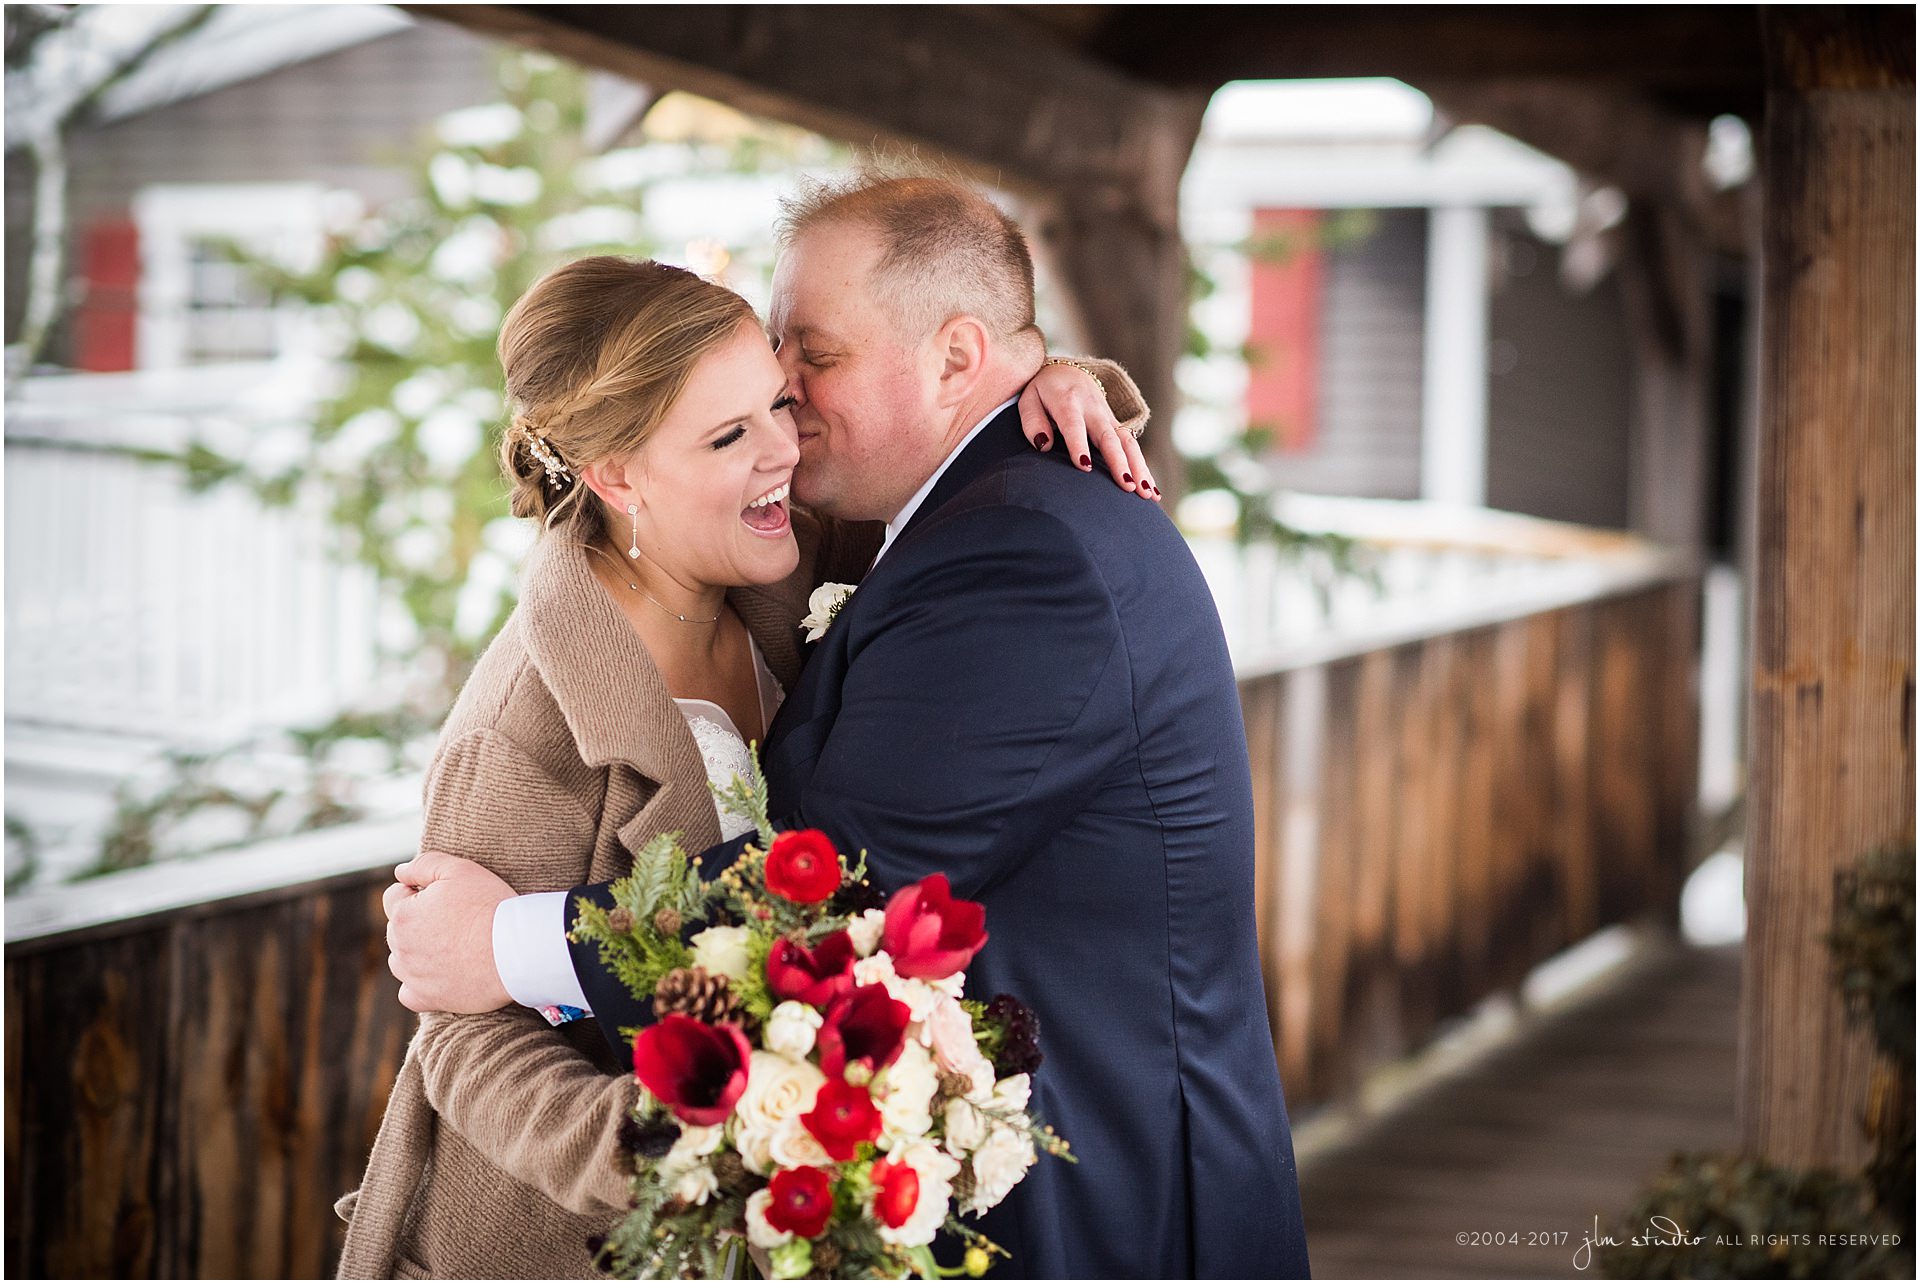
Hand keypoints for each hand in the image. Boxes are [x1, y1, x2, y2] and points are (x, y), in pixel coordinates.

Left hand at [385, 850, 514, 1013]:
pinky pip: (409, 994)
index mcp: (403, 915)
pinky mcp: (428, 999)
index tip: (446, 896)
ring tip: (452, 945)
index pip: (394, 896)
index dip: (419, 890)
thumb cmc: (490, 906)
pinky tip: (439, 973)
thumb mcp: (460, 869)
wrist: (516, 950)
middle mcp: (401, 948)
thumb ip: (424, 864)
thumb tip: (400, 872)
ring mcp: (413, 976)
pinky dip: (419, 984)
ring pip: (401, 960)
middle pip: (397, 929)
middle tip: (455, 919)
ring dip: (416, 951)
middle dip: (418, 920)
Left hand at [1018, 360, 1157, 498]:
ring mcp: (1108, 418)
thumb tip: (1043, 445)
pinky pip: (1133, 447)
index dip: (1079, 445)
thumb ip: (1033, 422)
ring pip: (1128, 442)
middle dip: (1119, 462)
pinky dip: (1143, 469)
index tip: (1084, 467)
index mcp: (1067, 401)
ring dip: (1139, 468)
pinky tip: (1153, 492)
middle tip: (1127, 486)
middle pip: (1109, 437)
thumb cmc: (1043, 391)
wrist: (1068, 371)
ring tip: (1147, 494)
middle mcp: (1093, 409)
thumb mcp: (1028, 399)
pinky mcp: (1117, 426)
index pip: (1074, 425)